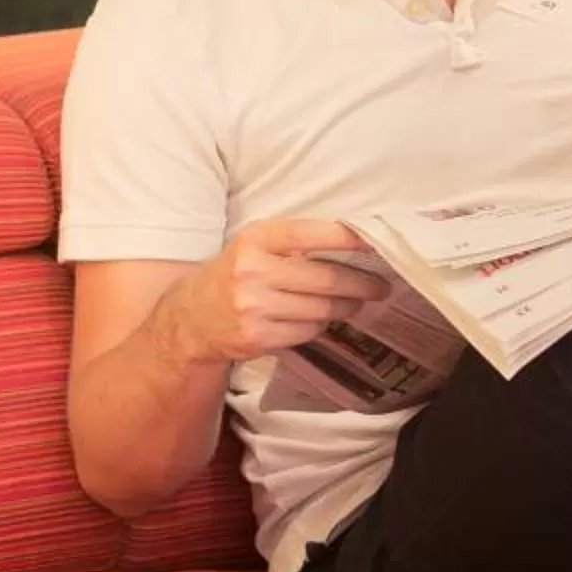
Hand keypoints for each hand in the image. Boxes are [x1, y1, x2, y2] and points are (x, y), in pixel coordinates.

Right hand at [167, 218, 389, 367]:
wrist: (190, 319)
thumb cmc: (233, 274)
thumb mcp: (253, 246)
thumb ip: (293, 242)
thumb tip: (353, 242)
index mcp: (255, 240)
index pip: (309, 233)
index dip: (346, 237)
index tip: (374, 241)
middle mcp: (253, 272)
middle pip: (325, 278)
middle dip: (361, 283)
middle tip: (381, 285)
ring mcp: (254, 308)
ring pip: (321, 309)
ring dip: (346, 306)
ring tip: (358, 302)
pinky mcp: (258, 338)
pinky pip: (307, 331)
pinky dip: (320, 325)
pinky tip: (321, 318)